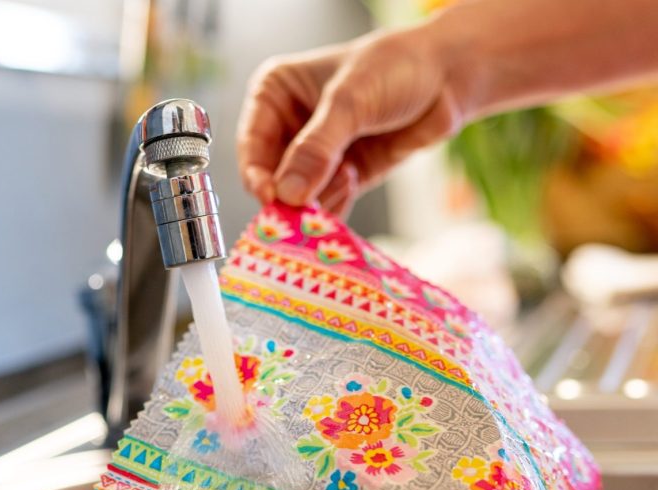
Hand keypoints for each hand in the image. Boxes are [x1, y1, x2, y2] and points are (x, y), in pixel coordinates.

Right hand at [237, 24, 465, 216]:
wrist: (448, 78)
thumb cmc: (396, 68)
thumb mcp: (350, 102)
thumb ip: (317, 149)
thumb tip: (288, 194)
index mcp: (276, 96)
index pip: (252, 147)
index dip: (258, 176)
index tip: (273, 199)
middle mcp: (290, 128)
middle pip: (272, 180)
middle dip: (292, 196)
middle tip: (306, 210)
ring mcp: (316, 157)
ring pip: (299, 199)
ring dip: (319, 199)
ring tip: (347, 175)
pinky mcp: (341, 177)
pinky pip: (325, 206)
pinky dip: (335, 205)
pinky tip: (353, 179)